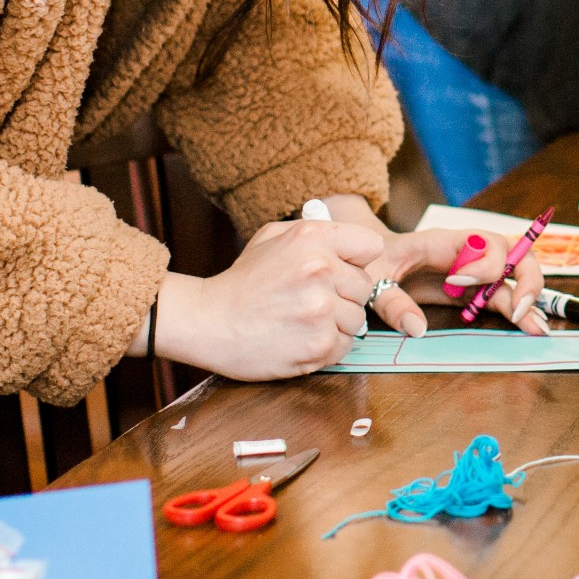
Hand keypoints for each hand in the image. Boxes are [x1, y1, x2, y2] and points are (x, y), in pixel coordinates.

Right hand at [165, 212, 387, 379]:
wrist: (208, 322)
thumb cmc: (243, 281)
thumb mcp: (273, 237)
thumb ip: (316, 232)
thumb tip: (353, 242)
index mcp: (312, 238)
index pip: (370, 246)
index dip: (356, 260)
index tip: (339, 269)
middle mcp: (321, 270)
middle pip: (365, 286)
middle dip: (344, 294)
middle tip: (311, 299)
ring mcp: (321, 310)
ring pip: (358, 319)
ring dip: (337, 323)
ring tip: (303, 320)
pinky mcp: (319, 344)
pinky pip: (345, 346)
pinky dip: (327, 346)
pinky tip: (301, 338)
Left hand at [379, 224, 552, 335]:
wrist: (367, 260)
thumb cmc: (370, 260)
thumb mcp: (372, 278)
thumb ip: (391, 301)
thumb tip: (418, 329)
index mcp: (443, 242)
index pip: (484, 241)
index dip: (485, 263)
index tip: (461, 283)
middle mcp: (466, 255)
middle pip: (513, 255)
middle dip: (525, 279)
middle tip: (521, 310)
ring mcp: (472, 274)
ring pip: (513, 280)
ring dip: (527, 302)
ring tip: (537, 330)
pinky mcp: (470, 293)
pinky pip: (501, 299)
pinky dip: (516, 313)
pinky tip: (529, 328)